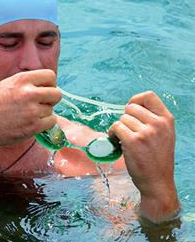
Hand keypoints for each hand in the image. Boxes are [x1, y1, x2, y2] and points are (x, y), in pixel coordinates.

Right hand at [0, 69, 60, 145]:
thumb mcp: (9, 83)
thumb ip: (28, 82)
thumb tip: (48, 85)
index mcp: (22, 79)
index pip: (51, 76)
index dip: (49, 84)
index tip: (43, 90)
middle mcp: (29, 93)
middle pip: (56, 94)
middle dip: (50, 99)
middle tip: (40, 104)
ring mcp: (32, 110)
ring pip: (52, 109)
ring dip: (44, 113)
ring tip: (29, 115)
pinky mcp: (33, 126)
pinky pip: (51, 122)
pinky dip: (44, 123)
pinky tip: (32, 122)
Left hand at [109, 91, 179, 222]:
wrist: (157, 182)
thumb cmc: (157, 158)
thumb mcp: (163, 134)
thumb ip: (152, 119)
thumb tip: (131, 106)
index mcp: (167, 120)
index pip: (149, 96)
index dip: (135, 100)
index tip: (130, 110)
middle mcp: (158, 124)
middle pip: (131, 108)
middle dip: (125, 118)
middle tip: (127, 131)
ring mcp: (146, 133)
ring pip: (121, 119)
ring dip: (119, 128)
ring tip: (124, 140)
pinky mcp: (133, 141)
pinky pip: (115, 127)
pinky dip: (112, 134)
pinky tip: (117, 143)